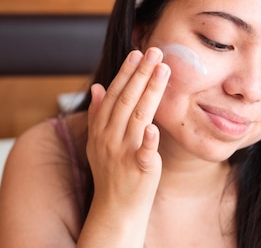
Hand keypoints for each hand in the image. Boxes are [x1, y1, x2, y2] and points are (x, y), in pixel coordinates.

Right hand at [86, 47, 170, 211]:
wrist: (115, 208)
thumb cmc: (111, 172)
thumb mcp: (98, 141)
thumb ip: (98, 113)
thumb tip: (97, 86)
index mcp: (101, 129)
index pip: (114, 94)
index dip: (126, 73)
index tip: (137, 53)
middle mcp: (109, 137)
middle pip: (126, 100)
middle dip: (140, 74)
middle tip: (154, 51)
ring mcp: (123, 153)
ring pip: (138, 117)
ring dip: (150, 91)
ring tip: (163, 70)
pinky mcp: (138, 169)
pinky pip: (143, 152)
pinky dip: (148, 140)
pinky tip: (154, 127)